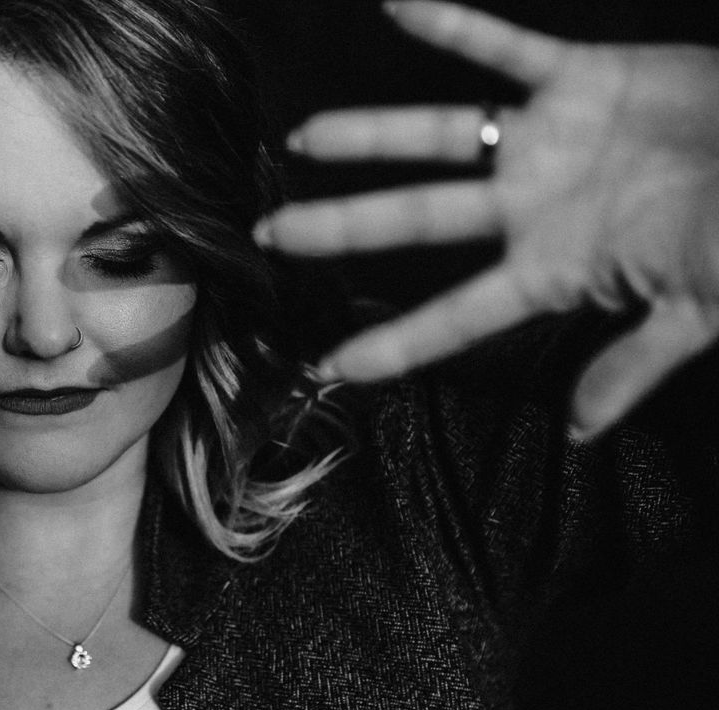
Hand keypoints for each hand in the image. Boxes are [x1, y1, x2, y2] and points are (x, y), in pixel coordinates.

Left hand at [254, 0, 718, 438]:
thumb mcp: (700, 313)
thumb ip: (631, 365)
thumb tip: (577, 432)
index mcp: (554, 268)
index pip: (456, 316)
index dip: (393, 343)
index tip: (328, 366)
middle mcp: (532, 206)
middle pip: (416, 218)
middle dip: (341, 227)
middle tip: (268, 237)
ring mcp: (549, 141)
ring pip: (439, 136)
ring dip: (370, 133)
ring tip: (303, 137)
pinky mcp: (582, 78)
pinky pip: (505, 47)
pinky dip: (455, 25)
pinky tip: (396, 4)